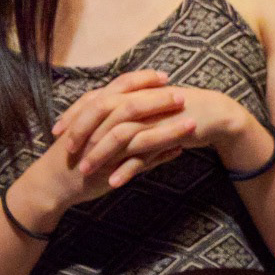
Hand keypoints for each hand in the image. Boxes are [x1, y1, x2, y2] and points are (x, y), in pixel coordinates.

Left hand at [56, 72, 255, 188]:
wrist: (216, 115)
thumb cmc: (179, 112)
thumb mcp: (150, 108)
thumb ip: (126, 112)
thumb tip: (98, 121)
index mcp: (133, 91)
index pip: (95, 98)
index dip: (74, 114)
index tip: (57, 131)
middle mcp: (142, 100)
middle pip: (102, 111)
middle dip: (81, 132)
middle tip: (69, 152)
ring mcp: (155, 117)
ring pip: (120, 133)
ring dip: (100, 153)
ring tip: (87, 171)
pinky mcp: (170, 133)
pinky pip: (144, 152)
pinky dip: (127, 168)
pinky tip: (115, 182)